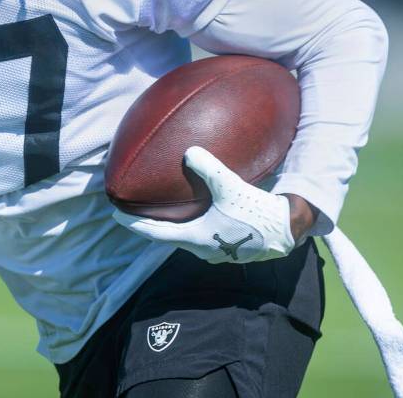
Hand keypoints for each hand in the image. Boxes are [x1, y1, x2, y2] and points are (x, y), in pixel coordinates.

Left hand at [113, 146, 295, 263]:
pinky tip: (193, 213)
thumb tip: (188, 151)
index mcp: (195, 238)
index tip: (116, 215)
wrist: (286, 231)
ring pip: (183, 238)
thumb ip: (208, 168)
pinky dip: (188, 225)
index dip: (134, 223)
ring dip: (169, 226)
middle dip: (149, 224)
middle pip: (166, 237)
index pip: (155, 232)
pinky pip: (199, 236)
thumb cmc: (257, 212)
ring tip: (160, 212)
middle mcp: (201, 249)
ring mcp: (215, 251)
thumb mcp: (230, 186)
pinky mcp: (228, 248)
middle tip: (132, 212)